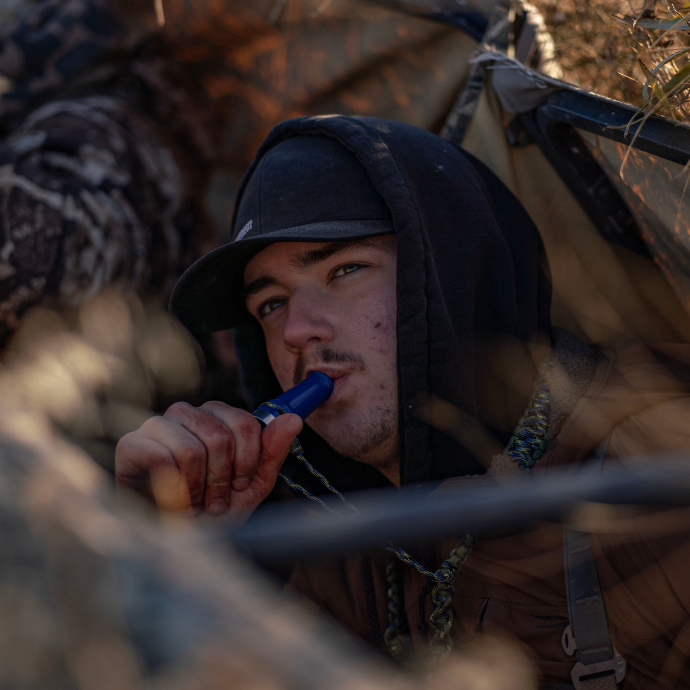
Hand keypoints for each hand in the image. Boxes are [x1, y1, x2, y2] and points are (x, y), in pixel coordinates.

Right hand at [115, 401, 302, 521]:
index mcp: (216, 415)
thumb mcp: (253, 484)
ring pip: (192, 449)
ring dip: (199, 487)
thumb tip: (294, 419)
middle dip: (223, 478)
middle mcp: (187, 413)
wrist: (176, 543)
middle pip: (220, 436)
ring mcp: (157, 425)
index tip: (241, 484)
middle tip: (217, 500)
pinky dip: (174, 489)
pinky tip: (174, 502)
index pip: (245, 422)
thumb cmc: (215, 510)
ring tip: (196, 503)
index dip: (248, 460)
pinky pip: (161, 458)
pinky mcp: (131, 445)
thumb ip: (273, 451)